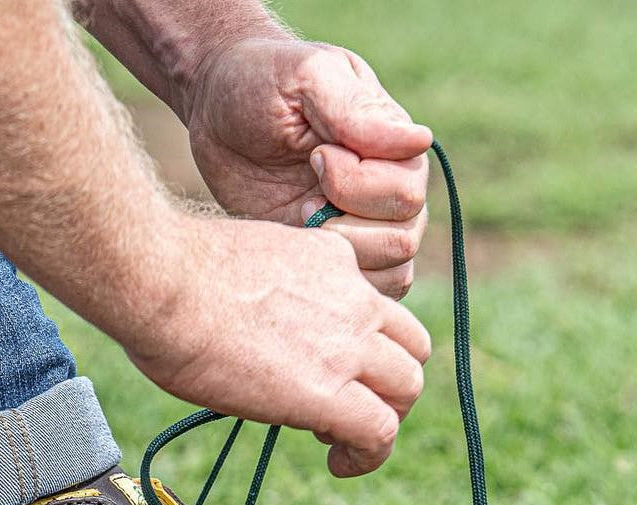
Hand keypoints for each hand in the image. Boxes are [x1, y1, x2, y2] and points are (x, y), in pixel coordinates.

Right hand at [129, 213, 429, 476]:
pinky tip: (340, 465)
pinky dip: (369, 456)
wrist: (164, 284)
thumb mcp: (242, 269)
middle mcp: (353, 299)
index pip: (376, 309)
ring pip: (406, 390)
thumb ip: (265, 297)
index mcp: (329, 261)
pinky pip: (380, 432)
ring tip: (340, 444)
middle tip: (344, 411)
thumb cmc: (172, 277)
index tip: (330, 371)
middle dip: (385, 386)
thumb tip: (244, 332)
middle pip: (409, 350)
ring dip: (382, 420)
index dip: (365, 348)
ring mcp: (348, 344)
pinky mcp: (331, 391)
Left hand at [183, 36, 430, 298]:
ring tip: (298, 222)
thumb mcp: (307, 79)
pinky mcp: (334, 258)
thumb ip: (357, 111)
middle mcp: (390, 192)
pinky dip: (331, 285)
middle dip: (344, 227)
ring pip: (389, 275)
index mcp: (395, 149)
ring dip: (338, 259)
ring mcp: (364, 230)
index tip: (314, 156)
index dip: (357, 186)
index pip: (407, 194)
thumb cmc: (264, 84)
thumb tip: (418, 141)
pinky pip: (362, 293)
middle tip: (302, 200)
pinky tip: (295, 251)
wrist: (218, 114)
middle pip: (402, 241)